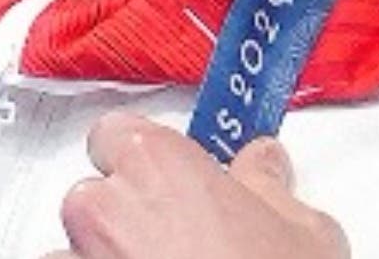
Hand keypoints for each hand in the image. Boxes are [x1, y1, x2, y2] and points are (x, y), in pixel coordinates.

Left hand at [45, 113, 347, 258]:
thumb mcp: (302, 229)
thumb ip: (268, 184)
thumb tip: (263, 168)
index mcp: (155, 163)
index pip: (118, 132)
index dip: (144, 155)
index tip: (174, 173)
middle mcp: (104, 210)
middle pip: (95, 194)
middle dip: (130, 213)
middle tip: (182, 236)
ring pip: (76, 250)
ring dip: (110, 258)